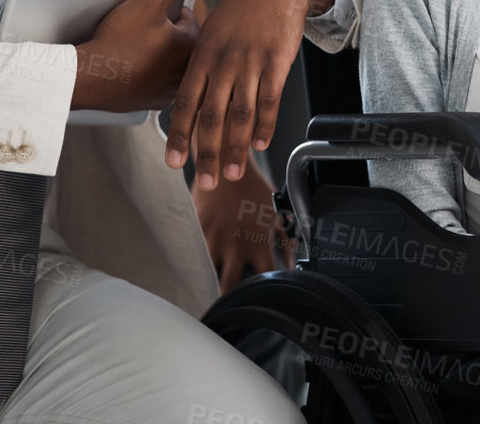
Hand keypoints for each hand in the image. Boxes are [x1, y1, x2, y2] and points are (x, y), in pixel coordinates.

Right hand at [71, 0, 211, 111]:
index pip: (189, 20)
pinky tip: (130, 68)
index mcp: (191, 48)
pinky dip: (146, 74)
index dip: (167, 13)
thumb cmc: (117, 43)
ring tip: (134, 49)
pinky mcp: (153, 102)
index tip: (150, 17)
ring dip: (157, 55)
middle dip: (165, 34)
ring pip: (169, 62)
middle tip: (140, 33)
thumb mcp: (149, 1)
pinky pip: (156, 81)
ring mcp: (170, 90)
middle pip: (181, 42)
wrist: (88, 77)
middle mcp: (185, 73)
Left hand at [165, 0, 332, 189]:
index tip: (174, 162)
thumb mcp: (210, 35)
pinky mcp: (276, 62)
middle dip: (207, 153)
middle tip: (206, 181)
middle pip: (212, 116)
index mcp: (202, 57)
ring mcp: (250, 63)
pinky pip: (269, 100)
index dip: (178, 135)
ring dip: (235, 148)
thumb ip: (201, 69)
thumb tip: (191, 103)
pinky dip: (264, 125)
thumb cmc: (239, 12)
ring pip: (240, 114)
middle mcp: (223, 62)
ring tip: (232, 172)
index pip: (186, 103)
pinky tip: (260, 144)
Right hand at [193, 157, 296, 292]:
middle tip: (225, 313)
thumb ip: (285, 241)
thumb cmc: (252, 189)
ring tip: (202, 301)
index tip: (262, 303)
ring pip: (205, 274)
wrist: (226, 165)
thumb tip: (292, 264)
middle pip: (229, 287)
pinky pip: (190, 256)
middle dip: (227, 302)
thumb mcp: (276, 213)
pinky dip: (190, 266)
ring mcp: (212, 240)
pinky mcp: (195, 232)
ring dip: (205, 286)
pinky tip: (187, 276)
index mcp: (257, 243)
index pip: (264, 278)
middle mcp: (234, 245)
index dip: (265, 294)